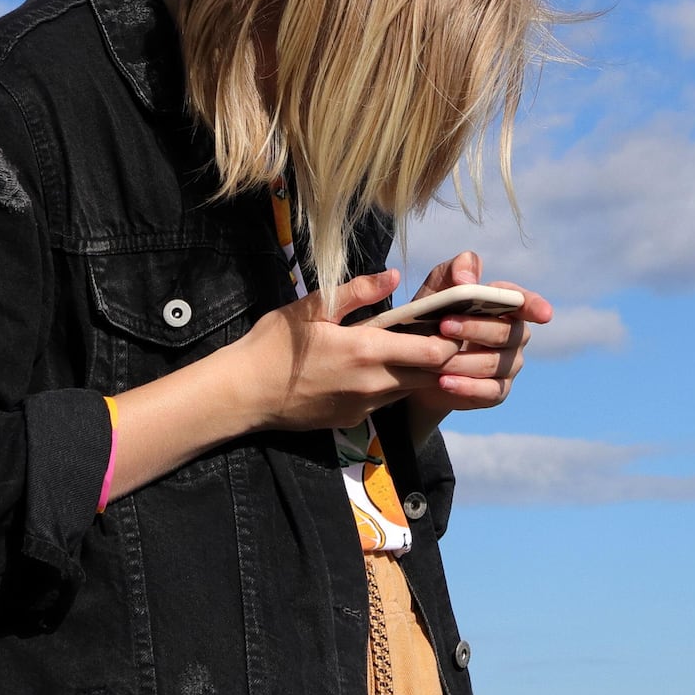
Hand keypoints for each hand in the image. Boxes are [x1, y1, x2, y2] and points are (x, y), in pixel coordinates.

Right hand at [228, 269, 460, 431]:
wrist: (243, 394)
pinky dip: (395, 385)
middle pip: (433, 376)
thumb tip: (393, 275)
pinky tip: (380, 367)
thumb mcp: (312, 307)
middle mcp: (374, 384)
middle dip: (443, 357)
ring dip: (420, 371)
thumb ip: (358, 291)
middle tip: (439, 333)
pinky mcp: (355, 419)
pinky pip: (388, 401)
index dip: (451, 339)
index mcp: (368, 351)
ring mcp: (366, 406)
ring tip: (412, 346)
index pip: (435, 353)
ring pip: (412, 389)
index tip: (449, 321)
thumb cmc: (274, 344)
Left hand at [403, 252, 552, 441]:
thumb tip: (467, 280)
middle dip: (475, 328)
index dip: (536, 306)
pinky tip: (444, 381)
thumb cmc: (431, 318)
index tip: (544, 314)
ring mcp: (508, 365)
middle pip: (505, 332)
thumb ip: (453, 271)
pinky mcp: (497, 392)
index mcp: (506, 306)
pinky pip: (489, 391)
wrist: (416, 364)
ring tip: (433, 359)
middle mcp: (514, 336)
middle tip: (444, 325)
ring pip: (494, 363)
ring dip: (462, 360)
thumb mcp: (435, 290)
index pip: (526, 302)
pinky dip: (466, 387)